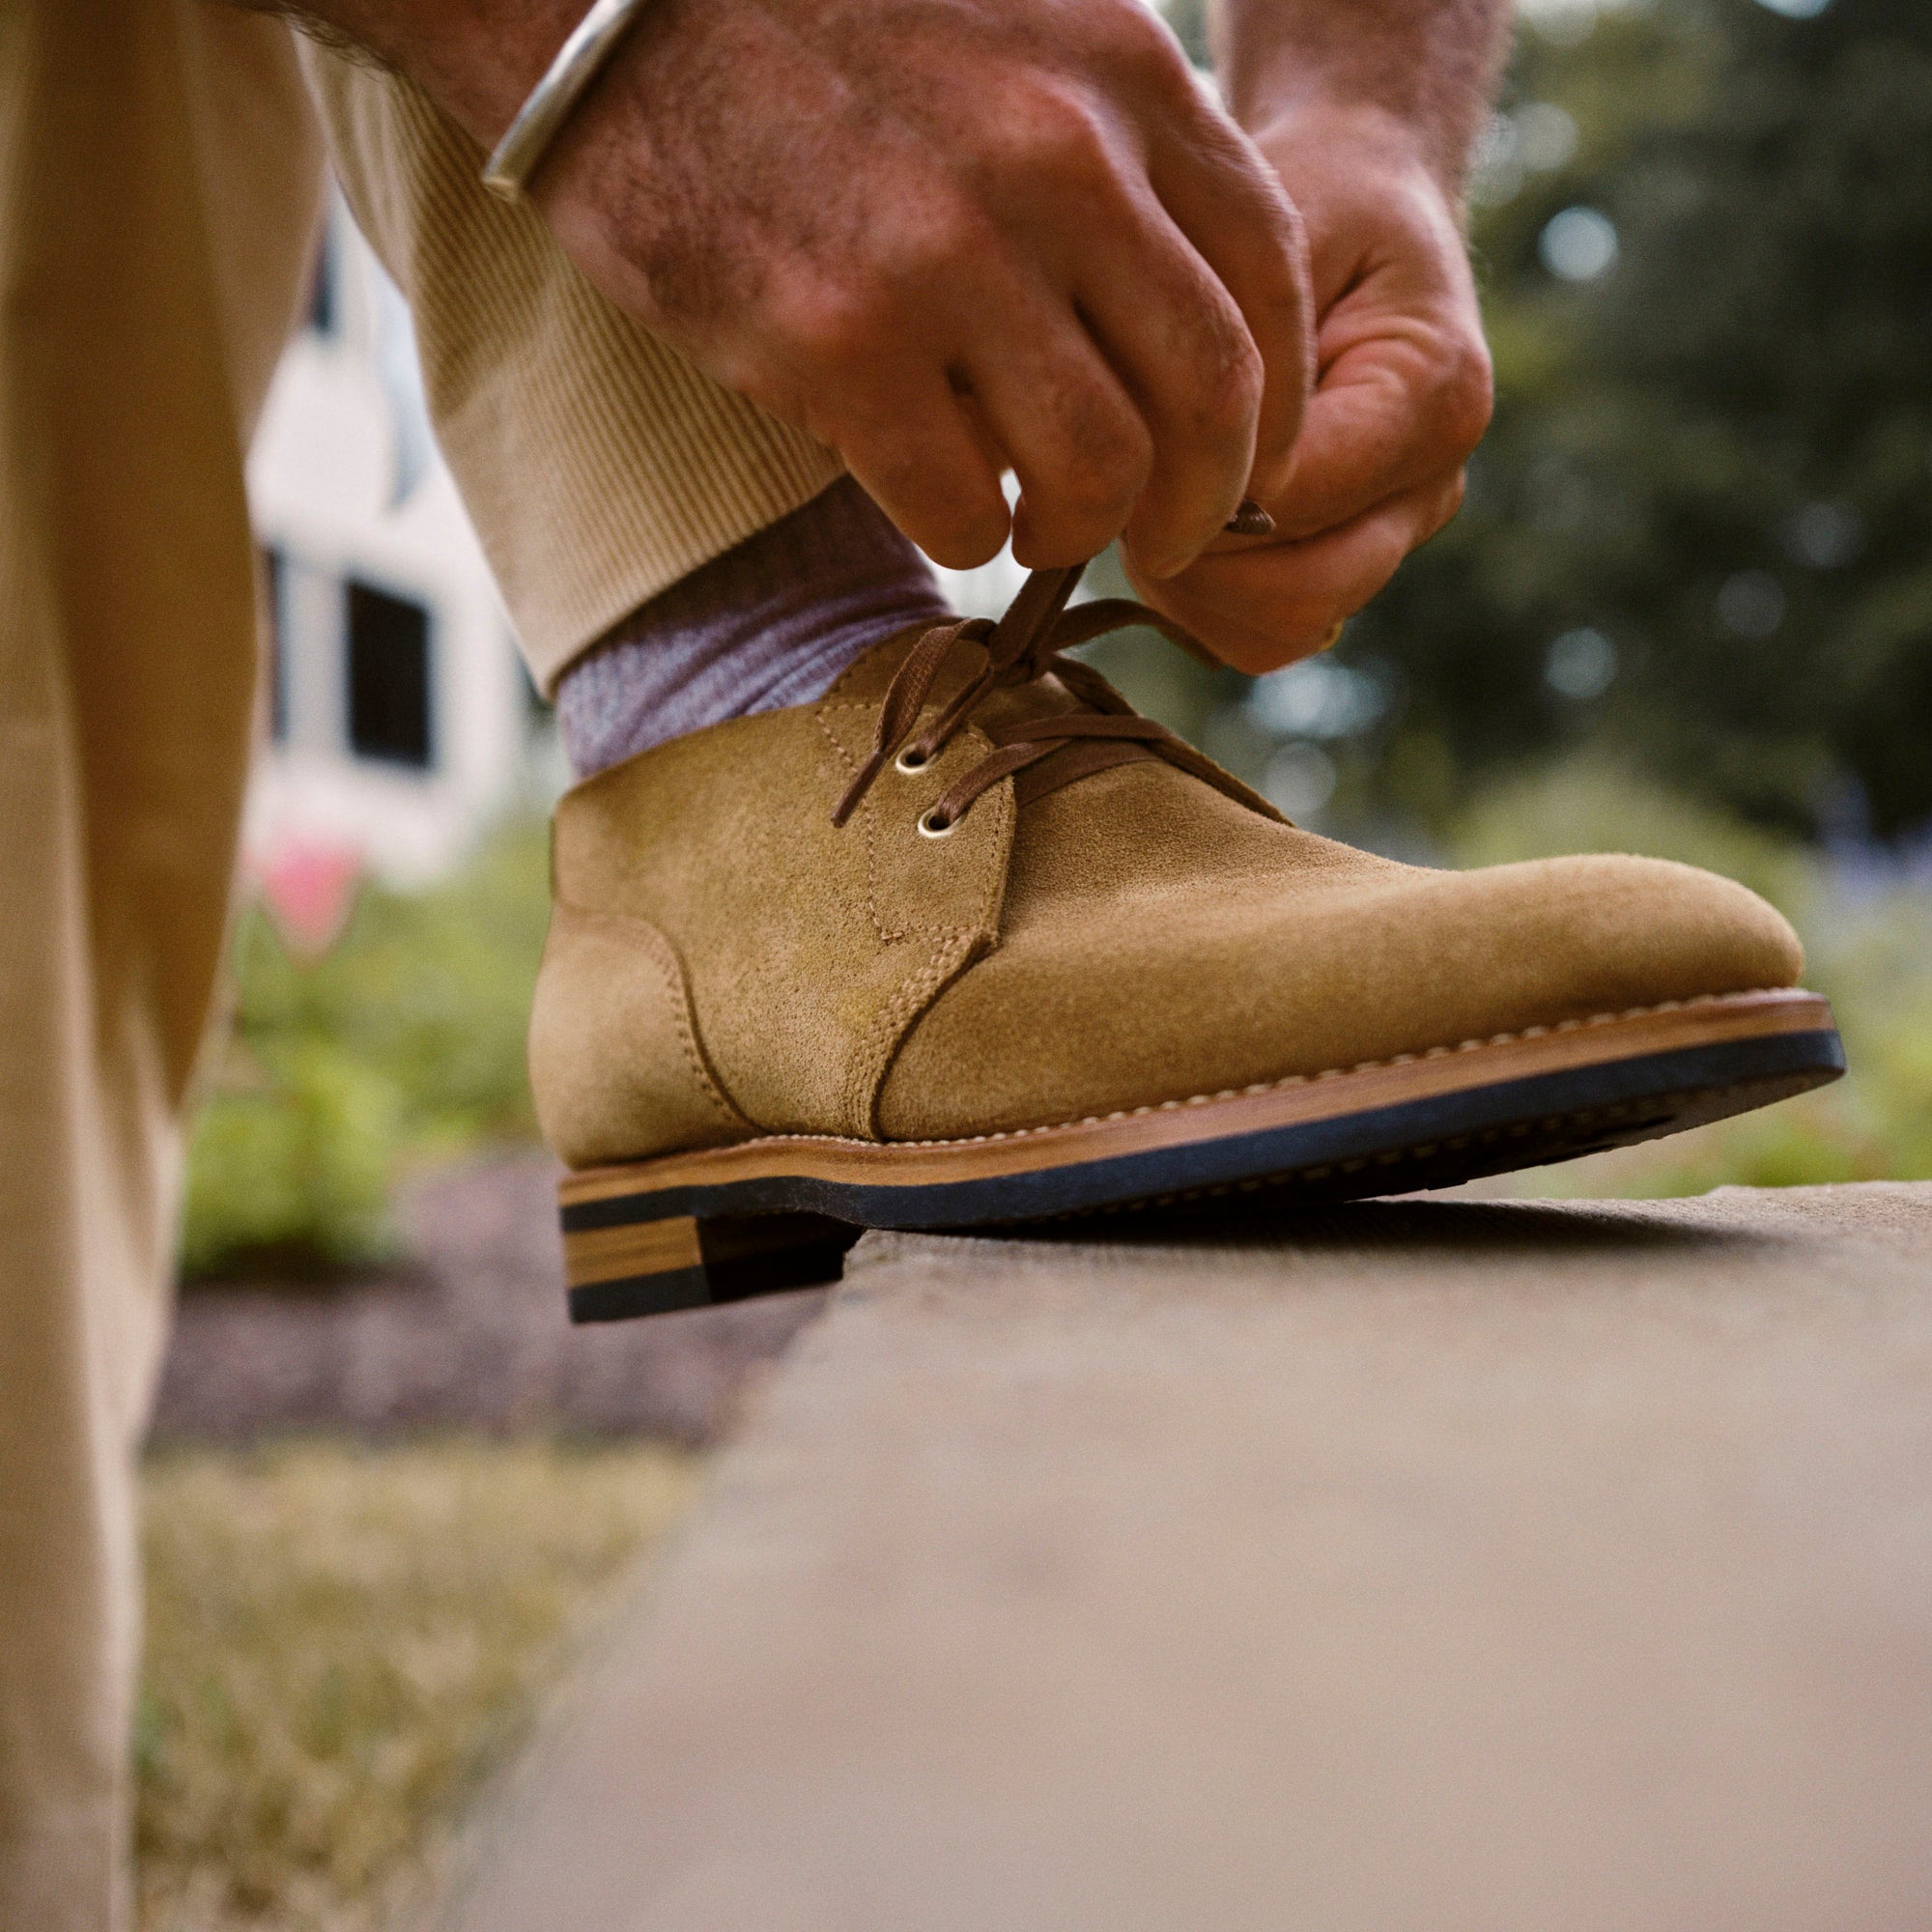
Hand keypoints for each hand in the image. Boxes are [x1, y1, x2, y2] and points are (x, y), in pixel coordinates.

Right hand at [520, 0, 1313, 578]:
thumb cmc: (825, 27)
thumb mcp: (1017, 26)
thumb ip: (1113, 144)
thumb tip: (1170, 308)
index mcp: (1120, 80)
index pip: (1272, 276)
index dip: (1278, 400)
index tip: (1249, 459)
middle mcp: (1058, 164)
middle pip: (1211, 393)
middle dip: (1207, 500)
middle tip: (1167, 537)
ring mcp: (949, 256)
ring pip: (1098, 469)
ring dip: (1080, 529)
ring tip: (1039, 527)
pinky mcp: (837, 341)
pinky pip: (958, 500)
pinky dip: (967, 532)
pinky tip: (945, 508)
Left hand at [1128, 105, 1492, 673]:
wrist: (1360, 203)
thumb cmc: (1307, 199)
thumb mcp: (1269, 230)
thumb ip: (1239, 347)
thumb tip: (1175, 480)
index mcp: (1436, 393)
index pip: (1297, 496)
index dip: (1198, 482)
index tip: (1136, 429)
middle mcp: (1432, 483)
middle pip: (1301, 592)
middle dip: (1195, 553)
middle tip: (1131, 482)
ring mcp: (1395, 535)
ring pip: (1280, 630)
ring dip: (1191, 586)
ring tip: (1149, 498)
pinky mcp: (1347, 563)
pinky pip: (1264, 637)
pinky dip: (1203, 606)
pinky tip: (1168, 528)